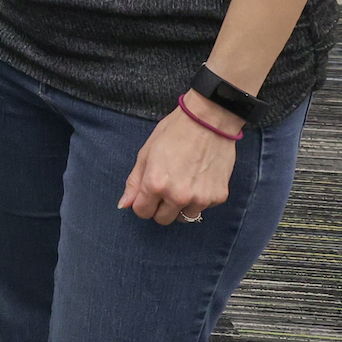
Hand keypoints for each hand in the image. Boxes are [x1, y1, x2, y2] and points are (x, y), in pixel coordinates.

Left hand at [119, 93, 240, 224]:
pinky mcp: (218, 197)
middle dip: (159, 207)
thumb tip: (123, 204)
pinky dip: (199, 198)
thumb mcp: (146, 153)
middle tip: (165, 187)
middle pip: (162, 219)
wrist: (209, 121)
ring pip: (184, 217)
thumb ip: (134, 182)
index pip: (142, 212)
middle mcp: (178, 196)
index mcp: (155, 184)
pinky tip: (199, 178)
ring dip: (180, 206)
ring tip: (183, 182)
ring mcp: (200, 199)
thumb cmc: (174, 133)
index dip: (142, 202)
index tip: (147, 193)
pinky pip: (203, 208)